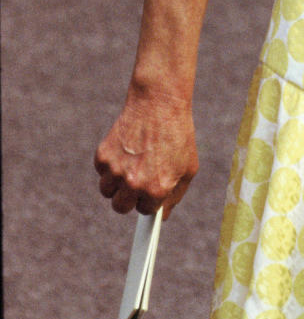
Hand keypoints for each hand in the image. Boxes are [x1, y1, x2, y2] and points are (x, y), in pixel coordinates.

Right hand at [94, 86, 197, 216]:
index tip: (149, 192)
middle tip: (137, 181)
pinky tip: (125, 149)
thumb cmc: (177, 135)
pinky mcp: (103, 156)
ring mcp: (116, 170)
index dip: (149, 199)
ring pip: (107, 191)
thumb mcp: (187, 167)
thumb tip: (163, 216)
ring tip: (130, 163)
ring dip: (116, 182)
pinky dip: (109, 164)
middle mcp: (134, 184)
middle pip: (120, 207)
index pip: (145, 211)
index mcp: (157, 190)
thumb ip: (175, 195)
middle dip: (129, 197)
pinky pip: (101, 171)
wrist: (159, 103)